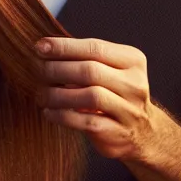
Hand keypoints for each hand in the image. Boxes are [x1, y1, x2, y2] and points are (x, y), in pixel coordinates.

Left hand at [36, 36, 162, 161]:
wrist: (143, 133)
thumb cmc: (115, 95)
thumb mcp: (110, 71)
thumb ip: (85, 59)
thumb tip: (44, 49)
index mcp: (132, 61)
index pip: (95, 48)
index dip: (65, 47)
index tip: (40, 47)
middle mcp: (134, 84)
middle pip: (91, 71)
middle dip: (58, 69)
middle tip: (37, 71)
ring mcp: (129, 110)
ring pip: (90, 96)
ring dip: (59, 94)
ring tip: (41, 94)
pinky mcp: (118, 133)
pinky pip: (86, 122)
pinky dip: (63, 116)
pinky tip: (49, 113)